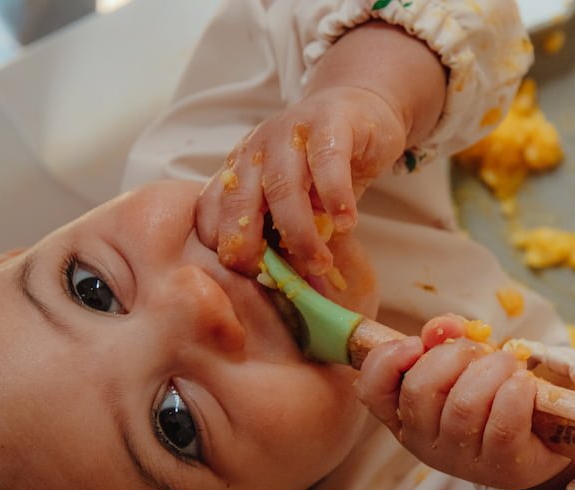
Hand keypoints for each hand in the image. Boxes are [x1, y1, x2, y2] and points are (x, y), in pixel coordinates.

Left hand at [196, 84, 406, 276]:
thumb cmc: (326, 168)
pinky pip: (327, 163)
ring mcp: (291, 133)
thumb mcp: (300, 202)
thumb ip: (289, 238)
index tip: (247, 279)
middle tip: (273, 280)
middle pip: (240, 201)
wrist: (362, 110)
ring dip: (300, 231)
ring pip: (283, 187)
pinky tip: (347, 223)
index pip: (212, 209)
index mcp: (239, 170)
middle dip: (250, 244)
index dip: (224, 246)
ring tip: (320, 262)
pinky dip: (335, 197)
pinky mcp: (331, 124)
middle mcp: (256, 149)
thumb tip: (295, 294)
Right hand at [355, 315, 573, 489]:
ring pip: (464, 404)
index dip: (387, 360)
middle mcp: (424, 443)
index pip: (373, 392)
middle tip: (481, 351)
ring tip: (510, 364)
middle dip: (454, 355)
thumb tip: (441, 328)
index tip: (416, 342)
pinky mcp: (500, 466)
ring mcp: (460, 459)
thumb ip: (445, 341)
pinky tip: (524, 383)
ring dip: (492, 369)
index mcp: (405, 417)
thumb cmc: (492, 397)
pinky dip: (516, 393)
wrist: (540, 440)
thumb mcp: (463, 365)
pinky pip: (503, 424)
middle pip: (420, 389)